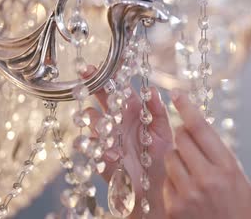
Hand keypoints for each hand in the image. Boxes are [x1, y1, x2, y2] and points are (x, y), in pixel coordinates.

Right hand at [82, 66, 173, 217]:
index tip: (104, 63)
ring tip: (98, 118)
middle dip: (93, 84)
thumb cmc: (162, 156)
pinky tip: (110, 152)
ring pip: (94, 122)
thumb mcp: (164, 131)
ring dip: (94, 118)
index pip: (121, 89)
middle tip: (86, 72)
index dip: (112, 76)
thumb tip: (151, 90)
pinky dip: (98, 148)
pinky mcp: (103, 159)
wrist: (157, 187)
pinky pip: (93, 149)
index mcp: (135, 112)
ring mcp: (109, 139)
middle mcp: (119, 122)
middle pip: (102, 99)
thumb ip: (158, 111)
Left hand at [163, 91, 250, 218]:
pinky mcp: (174, 208)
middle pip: (182, 139)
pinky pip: (166, 182)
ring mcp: (188, 194)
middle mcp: (207, 178)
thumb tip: (199, 131)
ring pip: (170, 158)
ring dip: (177, 159)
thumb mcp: (240, 179)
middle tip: (189, 142)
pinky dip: (173, 183)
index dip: (187, 108)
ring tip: (191, 173)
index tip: (177, 95)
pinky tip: (187, 194)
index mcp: (227, 167)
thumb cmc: (239, 211)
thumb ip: (220, 156)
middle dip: (183, 136)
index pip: (202, 128)